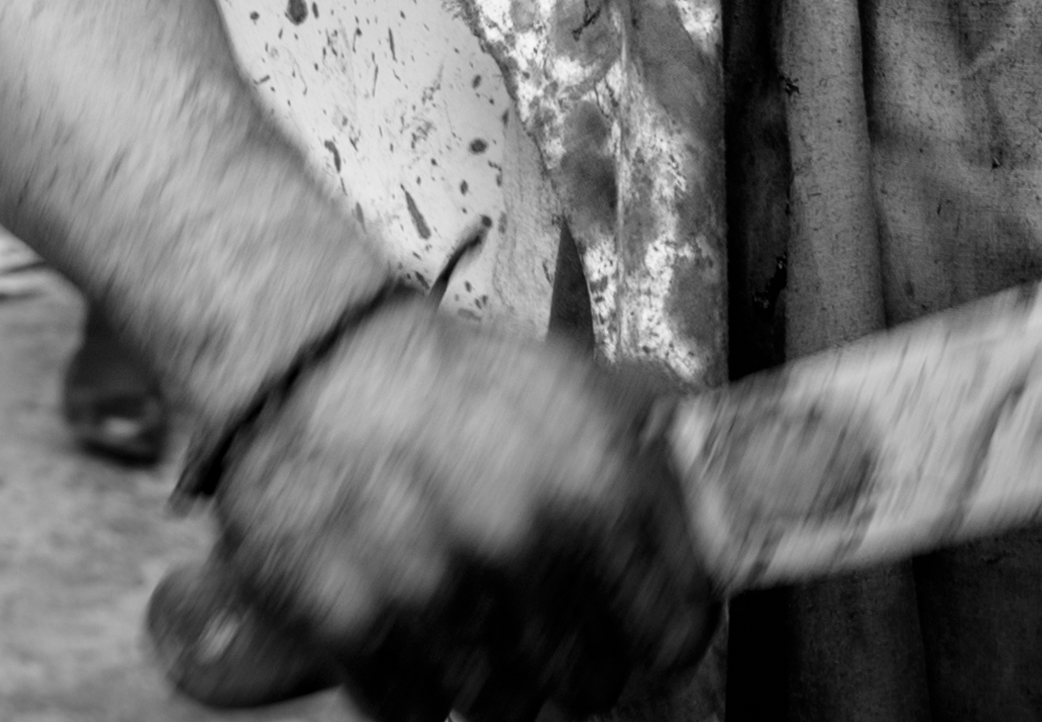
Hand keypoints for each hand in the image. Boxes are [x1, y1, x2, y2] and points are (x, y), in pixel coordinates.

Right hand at [177, 300, 716, 720]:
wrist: (306, 356)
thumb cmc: (449, 375)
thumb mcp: (576, 386)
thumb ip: (656, 455)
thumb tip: (735, 497)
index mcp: (596, 485)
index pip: (674, 633)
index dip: (656, 631)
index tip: (634, 624)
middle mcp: (523, 544)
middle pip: (589, 683)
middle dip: (569, 657)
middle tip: (534, 618)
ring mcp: (435, 591)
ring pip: (502, 705)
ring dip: (487, 673)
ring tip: (463, 614)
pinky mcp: (351, 622)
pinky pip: (413, 709)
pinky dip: (410, 682)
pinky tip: (404, 621)